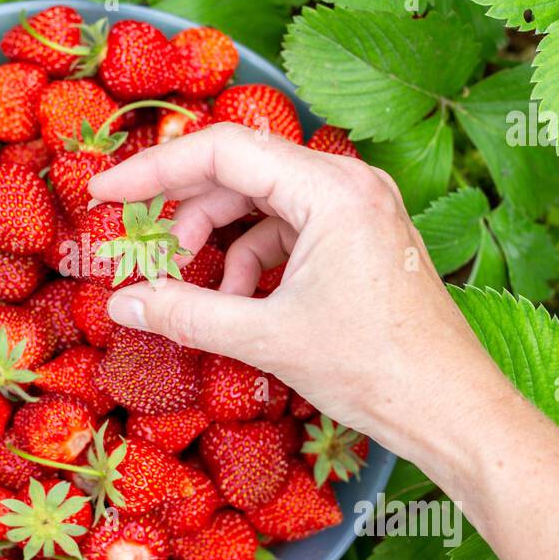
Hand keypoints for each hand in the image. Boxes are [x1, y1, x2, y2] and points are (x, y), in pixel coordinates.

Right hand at [88, 122, 525, 478]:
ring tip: (192, 290)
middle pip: (241, 171)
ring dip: (218, 241)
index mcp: (331, 190)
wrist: (451, 408)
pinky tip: (238, 304)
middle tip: (138, 247)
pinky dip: (253, 260)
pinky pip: (288, 229)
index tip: (107, 193)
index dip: (154, 169)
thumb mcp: (267, 338)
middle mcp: (349, 183)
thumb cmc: (373, 368)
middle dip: (184, 210)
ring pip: (262, 202)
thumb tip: (121, 302)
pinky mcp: (360, 237)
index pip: (223, 151)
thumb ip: (185, 312)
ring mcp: (358, 209)